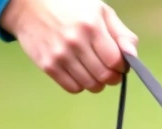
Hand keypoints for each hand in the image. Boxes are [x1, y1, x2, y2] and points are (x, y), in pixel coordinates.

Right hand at [0, 0, 138, 93]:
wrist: (28, 5)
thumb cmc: (70, 7)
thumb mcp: (99, 11)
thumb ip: (121, 34)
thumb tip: (132, 56)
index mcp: (91, 26)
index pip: (116, 61)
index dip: (122, 66)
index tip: (119, 63)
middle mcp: (75, 42)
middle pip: (104, 76)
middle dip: (112, 77)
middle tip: (108, 69)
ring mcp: (60, 55)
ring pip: (90, 85)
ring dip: (97, 82)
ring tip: (93, 69)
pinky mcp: (48, 66)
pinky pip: (73, 88)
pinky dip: (80, 84)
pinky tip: (79, 71)